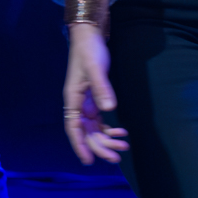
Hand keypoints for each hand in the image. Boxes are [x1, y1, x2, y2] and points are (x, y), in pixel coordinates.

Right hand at [63, 23, 128, 163]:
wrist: (89, 36)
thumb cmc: (89, 51)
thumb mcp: (95, 68)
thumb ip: (102, 88)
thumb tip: (109, 109)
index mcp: (73, 99)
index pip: (73, 128)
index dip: (80, 145)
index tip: (89, 161)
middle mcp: (77, 104)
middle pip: (86, 133)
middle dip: (100, 146)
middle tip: (117, 157)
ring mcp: (85, 103)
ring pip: (94, 129)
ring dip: (107, 139)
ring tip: (124, 146)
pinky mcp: (94, 99)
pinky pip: (99, 121)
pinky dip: (109, 129)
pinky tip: (121, 133)